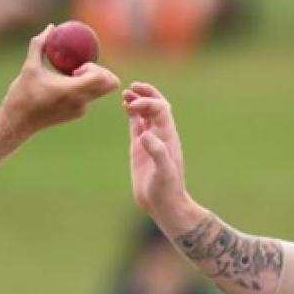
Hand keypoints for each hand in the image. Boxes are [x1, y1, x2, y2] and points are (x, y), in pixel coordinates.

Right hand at [0, 24, 120, 136]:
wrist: (17, 123)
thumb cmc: (22, 95)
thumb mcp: (29, 67)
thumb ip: (40, 44)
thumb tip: (51, 27)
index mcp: (72, 90)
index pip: (103, 78)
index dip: (96, 68)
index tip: (77, 67)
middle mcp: (81, 102)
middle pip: (109, 85)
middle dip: (101, 73)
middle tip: (80, 69)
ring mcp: (81, 110)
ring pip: (100, 91)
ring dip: (91, 81)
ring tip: (68, 77)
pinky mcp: (78, 114)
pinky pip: (89, 97)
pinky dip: (82, 89)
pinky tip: (61, 87)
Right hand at [123, 82, 188, 213]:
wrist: (163, 205)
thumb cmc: (167, 191)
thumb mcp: (164, 173)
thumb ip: (158, 153)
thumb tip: (146, 135)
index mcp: (168, 137)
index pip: (160, 109)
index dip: (148, 102)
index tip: (131, 105)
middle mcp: (160, 135)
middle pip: (156, 106)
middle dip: (146, 95)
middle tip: (132, 87)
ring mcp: (150, 141)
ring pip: (145, 114)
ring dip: (138, 102)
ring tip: (126, 93)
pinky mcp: (140, 149)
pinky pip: (137, 126)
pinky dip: (132, 115)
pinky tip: (125, 106)